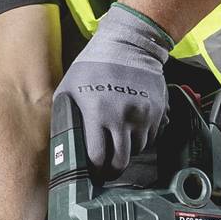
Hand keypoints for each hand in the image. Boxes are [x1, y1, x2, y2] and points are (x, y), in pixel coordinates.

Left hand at [56, 3, 172, 172]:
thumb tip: (63, 147)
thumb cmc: (92, 67)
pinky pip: (151, 137)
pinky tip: (131, 129)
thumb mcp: (68, 89)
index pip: (98, 157)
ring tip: (117, 142)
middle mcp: (122, 117)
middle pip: (121, 161)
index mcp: (97, 113)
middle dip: (112, 170)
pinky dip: (141, 139)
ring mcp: (143, 115)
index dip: (95, 171)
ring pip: (137, 150)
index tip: (92, 174)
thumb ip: (65, 118)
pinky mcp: (158, 111)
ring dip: (127, 151)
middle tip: (106, 171)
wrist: (128, 45)